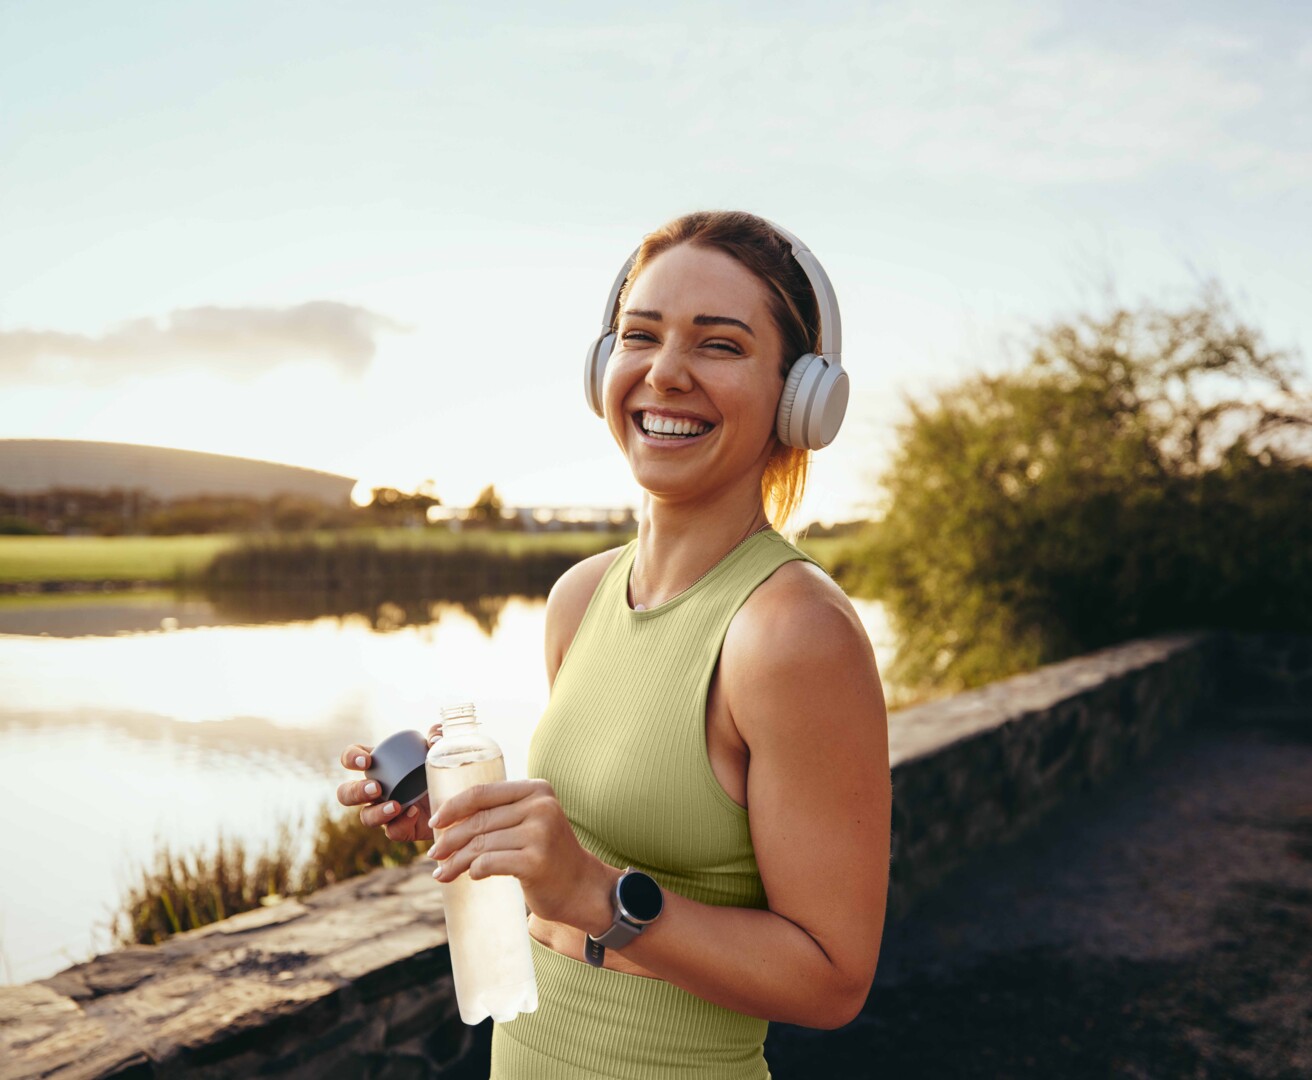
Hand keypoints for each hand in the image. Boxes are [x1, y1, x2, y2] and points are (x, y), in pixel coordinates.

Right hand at [335, 724, 441, 842]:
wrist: (458, 800)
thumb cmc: (441, 768)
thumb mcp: (440, 749)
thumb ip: (437, 735)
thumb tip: (435, 739)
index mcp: (379, 764)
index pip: (351, 758)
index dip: (351, 758)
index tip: (366, 761)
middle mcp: (376, 789)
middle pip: (346, 794)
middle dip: (355, 792)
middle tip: (376, 788)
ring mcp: (385, 811)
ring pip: (365, 817)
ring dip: (376, 813)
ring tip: (395, 805)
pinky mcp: (400, 829)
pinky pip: (392, 831)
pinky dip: (401, 823)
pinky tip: (414, 812)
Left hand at [428, 778, 616, 933]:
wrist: (582, 888)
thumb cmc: (549, 855)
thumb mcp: (532, 821)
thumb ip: (503, 812)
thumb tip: (449, 820)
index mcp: (537, 789)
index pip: (483, 793)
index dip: (454, 807)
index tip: (435, 822)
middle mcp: (540, 807)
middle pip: (479, 820)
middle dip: (450, 839)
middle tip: (434, 854)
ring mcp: (540, 834)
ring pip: (480, 844)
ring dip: (456, 861)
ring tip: (443, 872)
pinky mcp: (535, 861)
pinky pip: (489, 863)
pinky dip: (474, 870)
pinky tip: (470, 876)